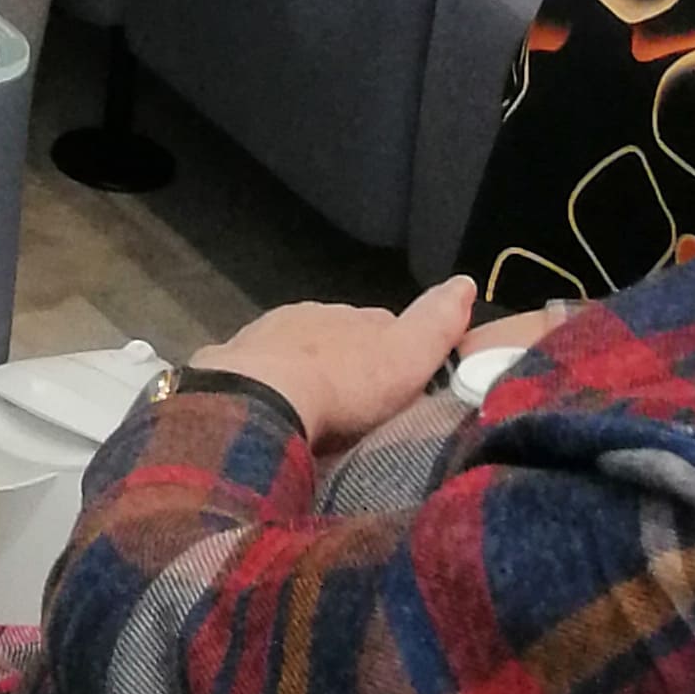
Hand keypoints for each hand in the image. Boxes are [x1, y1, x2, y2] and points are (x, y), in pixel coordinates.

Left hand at [191, 277, 475, 457]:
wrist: (260, 398)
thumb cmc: (344, 382)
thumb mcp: (405, 355)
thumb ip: (435, 323)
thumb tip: (465, 281)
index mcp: (347, 315)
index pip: (380, 323)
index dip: (395, 347)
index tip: (404, 375)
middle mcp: (304, 318)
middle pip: (334, 337)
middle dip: (346, 361)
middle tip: (359, 403)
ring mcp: (262, 339)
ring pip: (293, 353)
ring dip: (305, 374)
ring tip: (317, 412)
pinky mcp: (229, 366)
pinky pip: (254, 374)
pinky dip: (267, 389)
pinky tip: (272, 412)